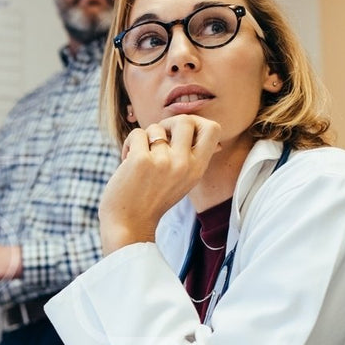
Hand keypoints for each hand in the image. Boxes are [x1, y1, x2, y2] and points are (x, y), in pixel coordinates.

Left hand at [99, 117, 219, 254]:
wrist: (129, 224)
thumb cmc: (153, 200)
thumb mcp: (184, 182)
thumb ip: (195, 161)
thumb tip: (218, 143)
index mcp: (198, 169)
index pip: (213, 129)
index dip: (196, 122)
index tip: (179, 133)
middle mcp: (184, 165)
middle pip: (185, 120)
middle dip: (168, 123)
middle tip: (157, 139)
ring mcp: (163, 162)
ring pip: (155, 128)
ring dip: (144, 139)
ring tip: (139, 157)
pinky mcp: (141, 161)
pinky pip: (137, 134)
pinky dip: (129, 144)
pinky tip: (127, 160)